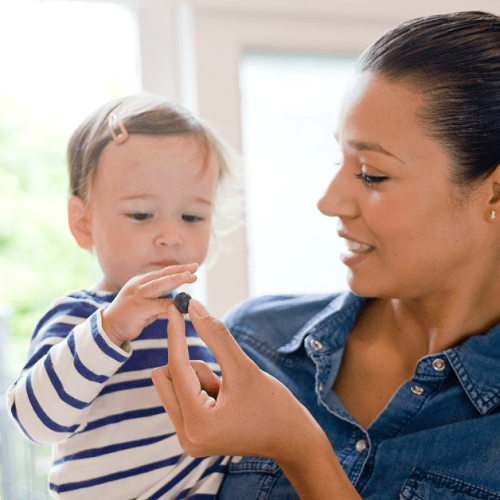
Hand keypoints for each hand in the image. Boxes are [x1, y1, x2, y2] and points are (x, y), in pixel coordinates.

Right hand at [102, 263, 197, 345]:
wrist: (109, 328)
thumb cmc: (130, 316)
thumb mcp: (147, 305)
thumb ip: (162, 302)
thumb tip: (180, 303)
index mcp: (141, 281)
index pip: (163, 272)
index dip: (178, 269)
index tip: (193, 267)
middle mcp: (139, 285)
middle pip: (163, 274)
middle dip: (180, 270)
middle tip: (195, 267)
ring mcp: (137, 295)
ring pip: (160, 285)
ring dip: (176, 279)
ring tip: (190, 276)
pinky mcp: (138, 308)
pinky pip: (159, 305)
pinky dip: (172, 304)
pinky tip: (183, 305)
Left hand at [151, 300, 361, 499]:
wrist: (292, 439)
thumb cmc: (273, 406)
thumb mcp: (243, 367)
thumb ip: (215, 336)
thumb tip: (193, 307)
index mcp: (197, 423)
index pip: (177, 367)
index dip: (177, 334)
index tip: (176, 308)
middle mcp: (186, 436)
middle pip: (167, 378)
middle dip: (191, 365)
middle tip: (219, 370)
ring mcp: (189, 439)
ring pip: (175, 386)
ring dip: (200, 377)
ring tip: (229, 391)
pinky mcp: (194, 436)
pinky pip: (183, 396)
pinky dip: (201, 387)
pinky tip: (226, 400)